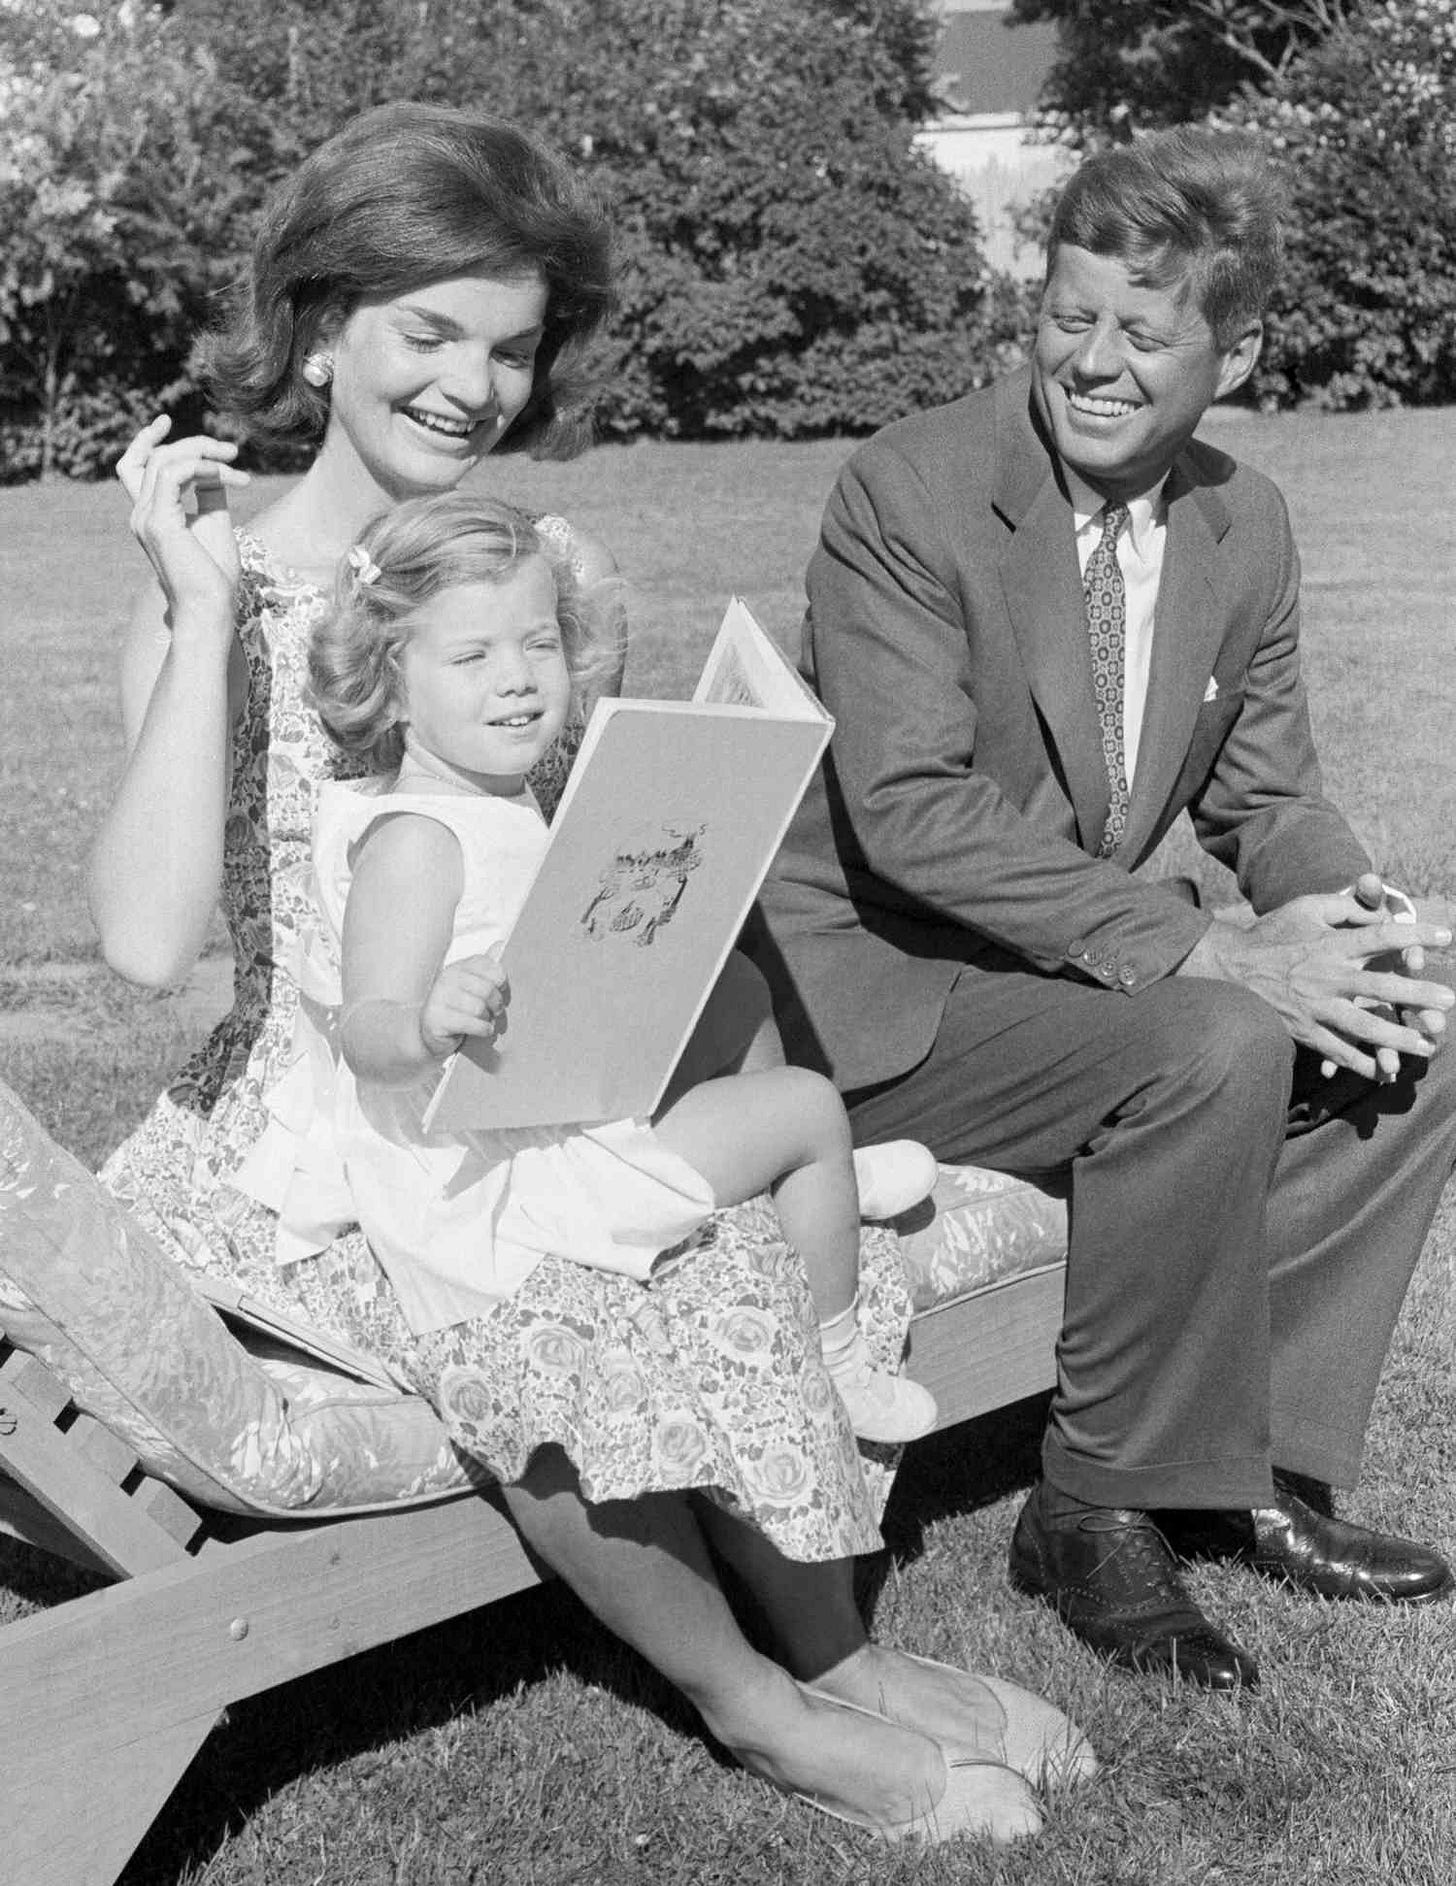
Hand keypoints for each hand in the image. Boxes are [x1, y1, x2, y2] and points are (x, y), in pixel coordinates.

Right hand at [116, 415, 248, 626]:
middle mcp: (141, 514)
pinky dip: (202, 467)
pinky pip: (175, 474)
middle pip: (155, 457)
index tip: (166, 421)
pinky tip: (227, 475)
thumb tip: (216, 470)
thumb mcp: (215, 524)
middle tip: (231, 450)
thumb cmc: (215, 576)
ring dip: (204, 454)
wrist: (210, 608)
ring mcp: (146, 518)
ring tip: (235, 462)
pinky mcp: (159, 522)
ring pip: (165, 460)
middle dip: (194, 445)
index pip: (134, 466)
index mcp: (150, 515)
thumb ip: (209, 494)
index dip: (145, 440)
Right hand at [418, 951, 509, 1057]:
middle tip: (495, 1011)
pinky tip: (483, 1030)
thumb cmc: (457, 1008)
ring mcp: (438, 999)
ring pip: (479, 1008)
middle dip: (497, 1003)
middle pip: (487, 989)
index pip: (489, 966)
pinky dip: (483, 1029)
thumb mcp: (471, 984)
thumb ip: (485, 966)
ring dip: (488, 1018)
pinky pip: (471, 1024)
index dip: (501, 981)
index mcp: (457, 967)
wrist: (431, 1033)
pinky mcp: (437, 1020)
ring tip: (485, 1020)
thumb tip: (500, 943)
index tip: (500, 990)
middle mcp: (446, 979)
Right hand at [1178, 887, 1453, 1082]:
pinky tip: (1384, 1073)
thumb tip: (1379, 914)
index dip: (1417, 935)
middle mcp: (1328, 977)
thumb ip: (1344, 908)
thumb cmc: (1272, 934)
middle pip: (1383, 988)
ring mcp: (1317, 1008)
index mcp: (1332, 946)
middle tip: (1449, 1001)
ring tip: (1427, 1047)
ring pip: (1365, 1028)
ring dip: (1399, 1039)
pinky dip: (1361, 1064)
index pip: (1383, 937)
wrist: (1230, 967)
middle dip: (1419, 996)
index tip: (1447, 937)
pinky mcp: (1305, 1030)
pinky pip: (1338, 1051)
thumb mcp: (1305, 907)